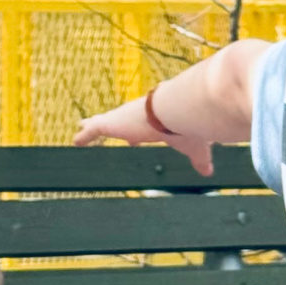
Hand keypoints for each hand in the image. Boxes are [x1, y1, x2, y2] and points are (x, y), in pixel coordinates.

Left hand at [74, 99, 213, 176]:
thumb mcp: (194, 148)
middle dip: (110, 123)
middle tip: (101, 125)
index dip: (136, 132)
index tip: (132, 138)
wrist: (179, 112)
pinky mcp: (112, 123)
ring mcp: (122, 119)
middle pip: (120, 120)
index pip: (142, 126)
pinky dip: (85, 136)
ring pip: (103, 121)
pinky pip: (94, 129)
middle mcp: (137, 117)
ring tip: (81, 127)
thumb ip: (199, 160)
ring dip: (92, 125)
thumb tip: (209, 172)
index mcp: (155, 122)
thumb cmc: (188, 128)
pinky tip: (76, 141)